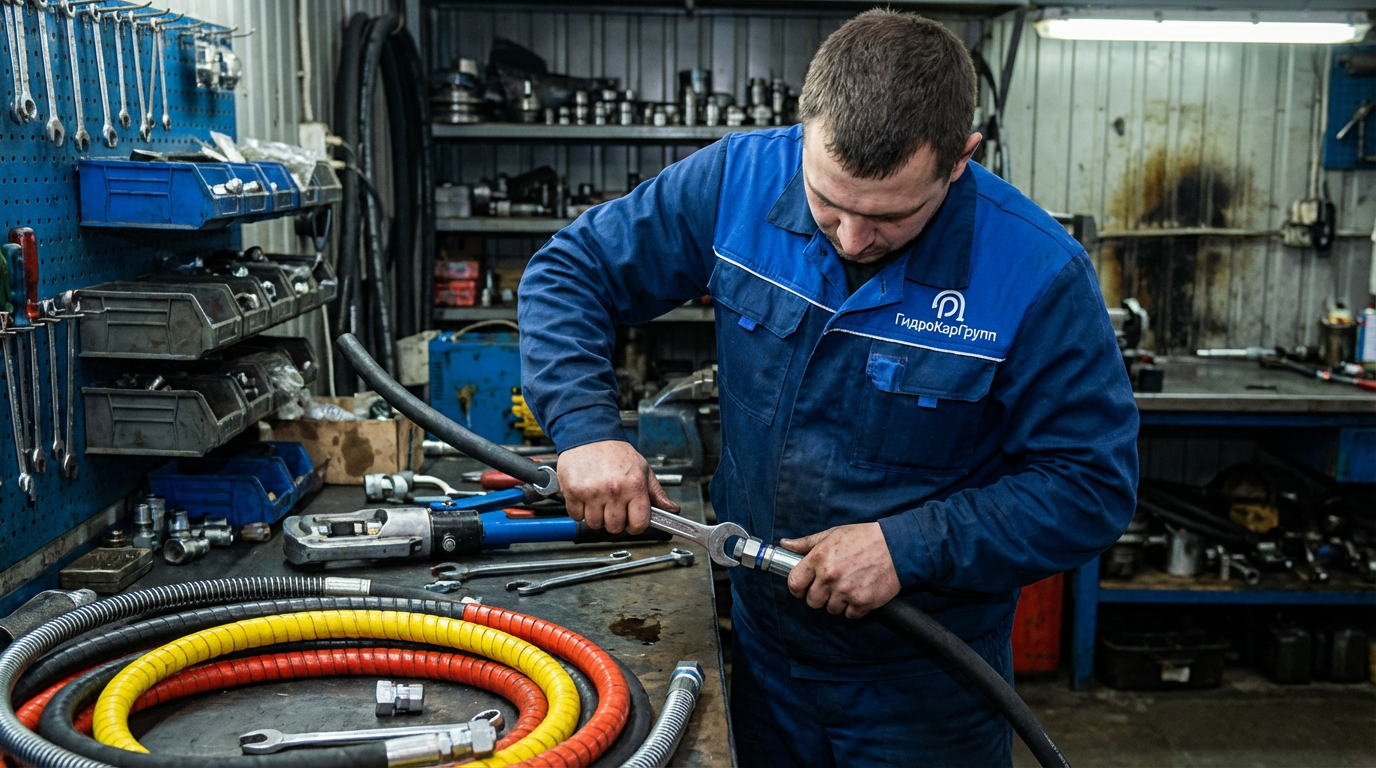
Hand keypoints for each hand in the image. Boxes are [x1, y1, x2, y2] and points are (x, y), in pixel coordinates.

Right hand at [556, 440, 678, 533]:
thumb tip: (671, 509)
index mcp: (634, 485)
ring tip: (598, 499)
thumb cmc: (615, 452)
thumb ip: (656, 492)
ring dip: (595, 516)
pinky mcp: (573, 491)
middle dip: (614, 520)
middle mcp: (613, 490)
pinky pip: (576, 516)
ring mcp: (592, 492)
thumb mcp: (643, 469)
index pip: (639, 523)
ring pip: (594, 524)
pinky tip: (585, 496)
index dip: (636, 525)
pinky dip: (579, 510)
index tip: (632, 521)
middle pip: (615, 527)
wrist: (590, 434)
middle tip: (612, 506)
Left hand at [782, 523, 900, 618]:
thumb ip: (806, 543)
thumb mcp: (832, 534)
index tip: (803, 587)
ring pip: (830, 609)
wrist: (896, 547)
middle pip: (812, 601)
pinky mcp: (862, 603)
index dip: (797, 587)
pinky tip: (859, 592)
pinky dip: (853, 608)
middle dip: (819, 596)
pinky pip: (849, 615)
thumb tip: (784, 544)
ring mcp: (846, 591)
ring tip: (848, 587)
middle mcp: (830, 577)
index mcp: (819, 559)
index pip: (794, 583)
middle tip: (830, 586)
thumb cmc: (863, 538)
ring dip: (837, 602)